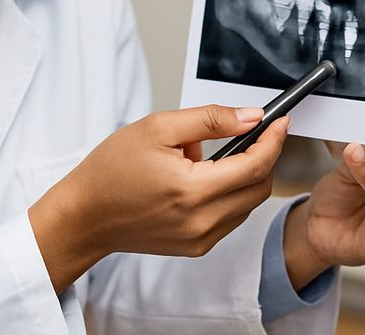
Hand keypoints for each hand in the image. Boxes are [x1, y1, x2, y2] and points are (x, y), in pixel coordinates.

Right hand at [28, 105, 288, 291]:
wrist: (86, 216)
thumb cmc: (112, 170)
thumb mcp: (158, 127)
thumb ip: (210, 120)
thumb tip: (250, 117)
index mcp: (192, 190)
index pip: (255, 165)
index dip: (273, 140)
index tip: (278, 121)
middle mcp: (201, 221)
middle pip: (259, 187)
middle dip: (264, 156)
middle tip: (253, 132)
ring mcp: (200, 239)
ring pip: (248, 204)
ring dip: (246, 175)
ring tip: (211, 155)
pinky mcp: (196, 247)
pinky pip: (231, 217)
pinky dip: (230, 194)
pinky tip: (203, 178)